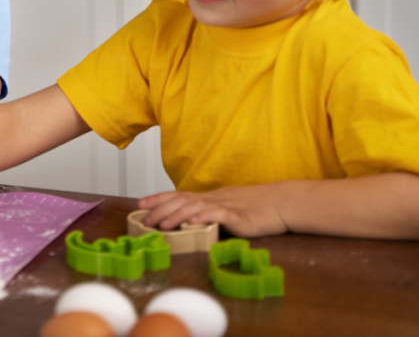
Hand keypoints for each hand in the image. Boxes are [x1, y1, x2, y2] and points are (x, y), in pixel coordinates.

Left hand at [138, 184, 288, 238]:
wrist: (279, 204)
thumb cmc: (253, 210)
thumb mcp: (225, 210)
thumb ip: (208, 214)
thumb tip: (188, 222)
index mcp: (208, 198)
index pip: (177, 195)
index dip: (158, 198)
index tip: (140, 204)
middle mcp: (212, 199)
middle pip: (181, 200)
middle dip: (160, 209)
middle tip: (145, 219)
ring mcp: (223, 206)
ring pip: (194, 207)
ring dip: (175, 215)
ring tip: (161, 224)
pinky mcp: (236, 216)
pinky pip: (216, 214)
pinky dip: (202, 217)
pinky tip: (191, 221)